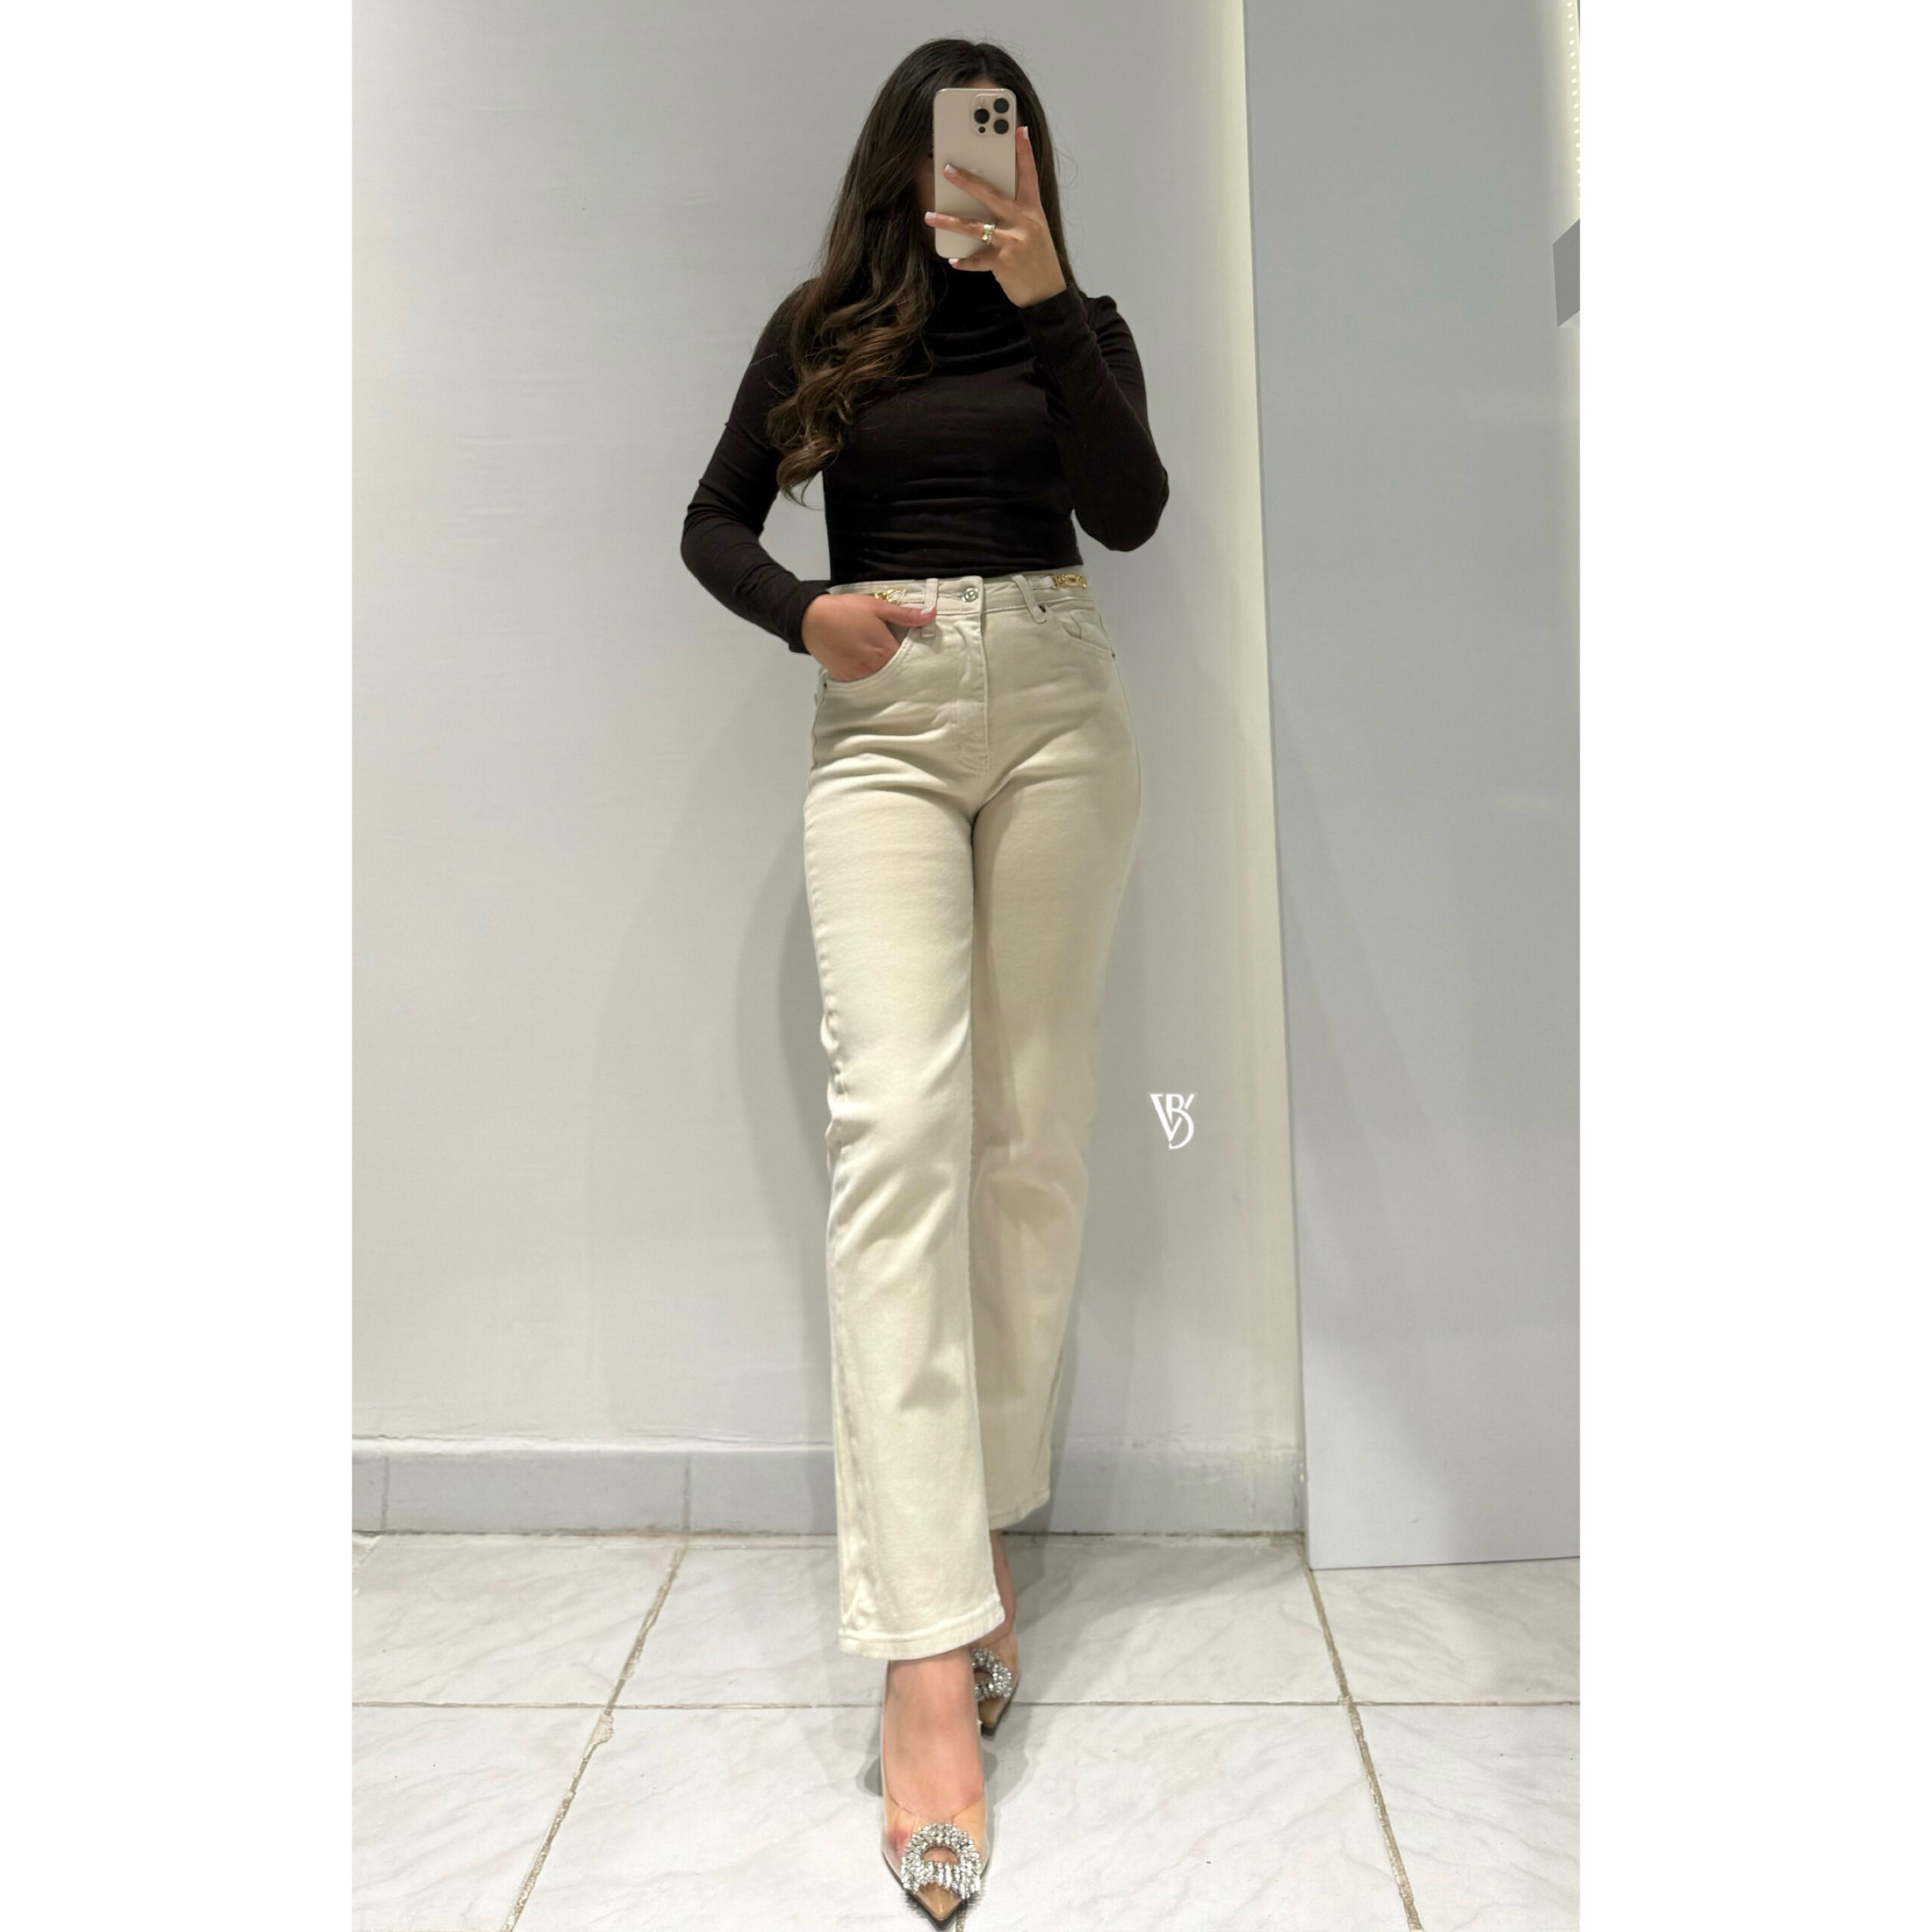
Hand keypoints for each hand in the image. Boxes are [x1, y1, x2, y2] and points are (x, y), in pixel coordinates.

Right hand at [802, 592, 938, 680]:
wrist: (810, 618)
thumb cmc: (845, 610)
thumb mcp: (878, 607)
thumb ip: (905, 615)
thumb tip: (932, 614)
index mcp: (886, 652)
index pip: (909, 661)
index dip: (912, 654)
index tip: (912, 649)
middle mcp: (873, 668)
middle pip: (894, 671)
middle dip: (897, 664)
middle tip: (893, 652)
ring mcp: (858, 676)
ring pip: (878, 677)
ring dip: (881, 670)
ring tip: (876, 656)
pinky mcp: (844, 678)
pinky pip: (862, 681)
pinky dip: (865, 673)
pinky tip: (862, 661)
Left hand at [924, 125, 1067, 309]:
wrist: (1047, 294)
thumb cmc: (1037, 259)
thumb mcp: (1034, 230)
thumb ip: (1016, 212)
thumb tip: (990, 201)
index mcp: (1032, 211)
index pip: (1029, 175)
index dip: (1024, 152)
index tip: (1018, 129)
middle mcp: (1024, 222)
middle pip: (992, 195)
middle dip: (967, 181)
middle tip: (947, 169)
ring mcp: (1013, 242)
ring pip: (975, 226)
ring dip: (950, 221)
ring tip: (930, 216)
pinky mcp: (1004, 264)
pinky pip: (977, 259)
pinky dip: (963, 261)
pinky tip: (953, 259)